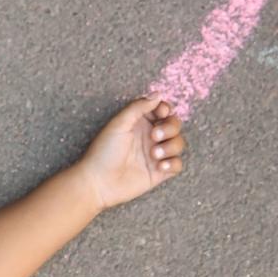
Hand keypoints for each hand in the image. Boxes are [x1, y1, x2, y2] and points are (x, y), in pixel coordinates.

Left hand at [77, 94, 185, 210]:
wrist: (98, 182)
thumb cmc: (103, 151)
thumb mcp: (119, 123)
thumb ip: (138, 107)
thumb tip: (157, 94)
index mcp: (139, 123)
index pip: (162, 110)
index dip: (165, 109)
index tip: (160, 112)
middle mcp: (149, 137)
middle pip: (174, 125)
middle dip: (170, 127)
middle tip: (154, 136)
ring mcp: (155, 154)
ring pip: (178, 143)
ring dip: (171, 146)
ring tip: (154, 154)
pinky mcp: (159, 172)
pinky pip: (177, 164)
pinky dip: (173, 163)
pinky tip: (159, 166)